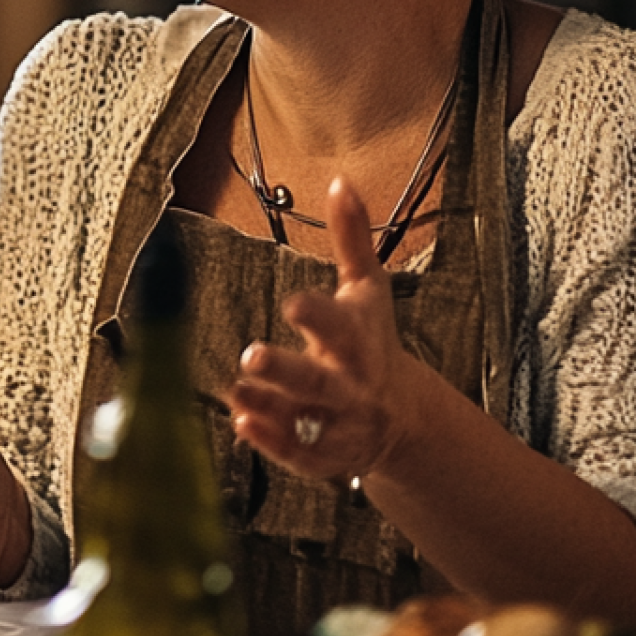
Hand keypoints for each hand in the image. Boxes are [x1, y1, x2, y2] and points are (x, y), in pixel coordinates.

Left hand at [229, 176, 439, 482]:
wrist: (401, 414)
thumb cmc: (371, 339)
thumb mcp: (368, 288)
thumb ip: (352, 239)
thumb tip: (340, 180)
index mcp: (359, 341)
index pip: (340, 327)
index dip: (319, 316)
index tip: (294, 304)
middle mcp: (352, 385)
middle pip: (320, 382)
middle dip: (287, 372)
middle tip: (251, 356)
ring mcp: (341, 424)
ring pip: (306, 421)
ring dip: (270, 408)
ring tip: (233, 392)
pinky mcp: (327, 455)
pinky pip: (301, 455)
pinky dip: (272, 443)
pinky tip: (240, 423)